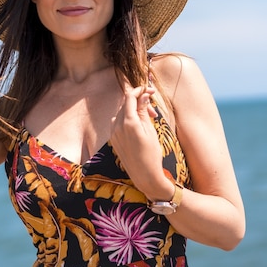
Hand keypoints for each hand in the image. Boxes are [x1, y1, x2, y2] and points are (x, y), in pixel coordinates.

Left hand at [110, 83, 172, 198]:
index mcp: (128, 122)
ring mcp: (113, 133)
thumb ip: (143, 111)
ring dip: (134, 111)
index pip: (130, 97)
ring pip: (122, 113)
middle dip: (140, 102)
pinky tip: (139, 128)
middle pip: (126, 104)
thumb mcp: (150, 130)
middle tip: (153, 112)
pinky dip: (129, 120)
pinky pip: (119, 123)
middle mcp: (117, 126)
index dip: (140, 90)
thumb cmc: (151, 154)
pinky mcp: (113, 139)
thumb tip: (143, 94)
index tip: (150, 90)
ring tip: (148, 121)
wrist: (144, 176)